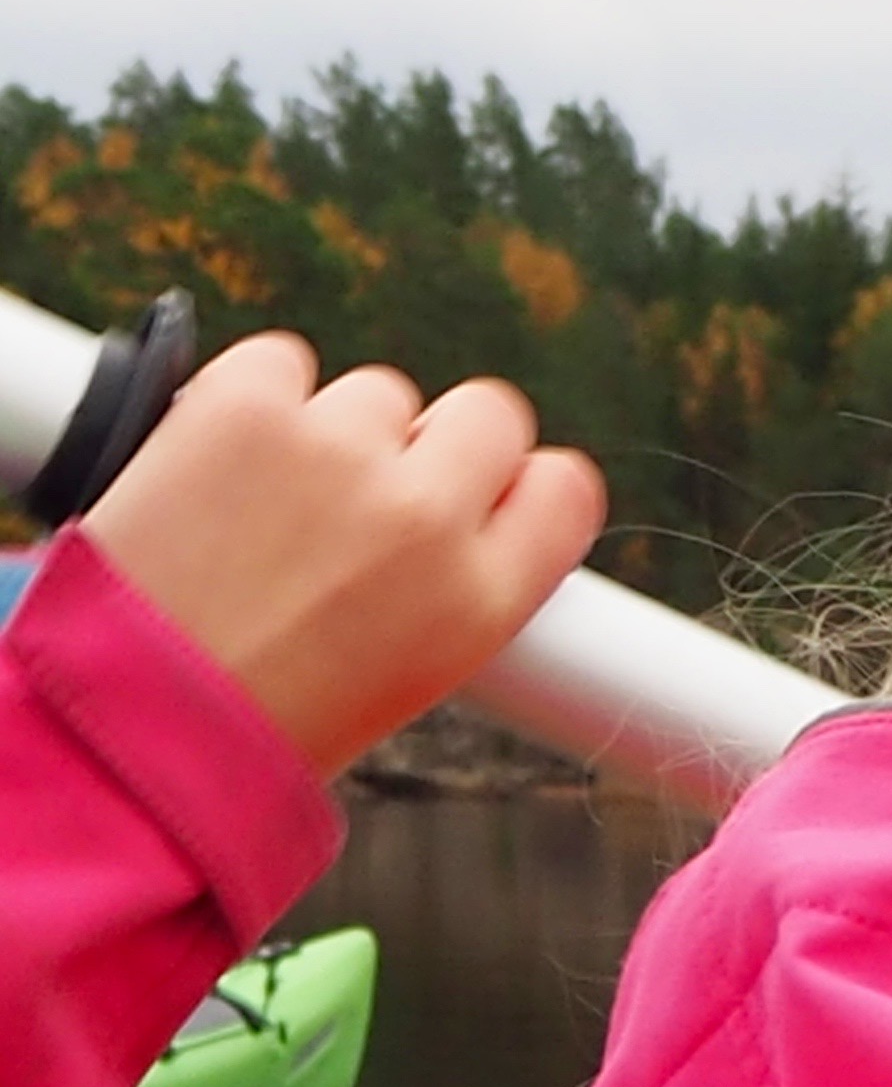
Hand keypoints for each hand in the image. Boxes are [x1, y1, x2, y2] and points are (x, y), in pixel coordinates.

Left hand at [80, 335, 606, 776]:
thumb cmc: (264, 721)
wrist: (131, 724)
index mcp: (482, 599)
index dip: (522, 487)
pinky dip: (259, 398)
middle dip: (443, 443)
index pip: (566, 488)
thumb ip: (458, 584)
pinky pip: (282, 362)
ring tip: (277, 502)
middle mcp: (424, 516)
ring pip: (379, 394)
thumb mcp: (414, 677)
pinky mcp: (242, 406)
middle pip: (490, 414)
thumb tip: (464, 507)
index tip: (487, 499)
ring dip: (340, 431)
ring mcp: (333, 453)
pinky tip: (229, 462)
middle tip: (382, 491)